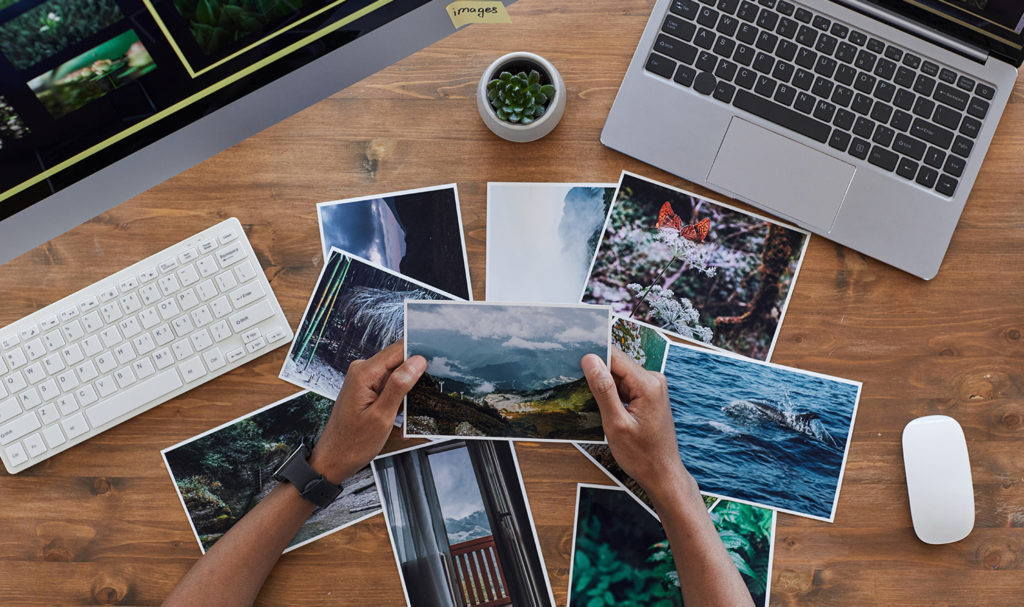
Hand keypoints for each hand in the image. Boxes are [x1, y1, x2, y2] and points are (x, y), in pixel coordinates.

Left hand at [309, 340, 425, 483]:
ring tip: (416, 400)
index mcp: (364, 373)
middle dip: (416, 369)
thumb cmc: (353, 442)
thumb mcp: (382, 416)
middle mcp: (361, 371)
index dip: (419, 353)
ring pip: (395, 370)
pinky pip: (389, 381)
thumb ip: (399, 386)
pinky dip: (400, 390)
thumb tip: (417, 362)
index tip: (437, 361)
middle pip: (398, 358)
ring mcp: (363, 379)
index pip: (398, 349)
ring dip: (408, 382)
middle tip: (431, 385)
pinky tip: (404, 405)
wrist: (335, 458)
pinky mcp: (366, 387)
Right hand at [581, 348, 694, 502]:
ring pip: (620, 375)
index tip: (574, 367)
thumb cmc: (642, 455)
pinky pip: (626, 385)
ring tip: (598, 407)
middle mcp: (654, 380)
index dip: (592, 359)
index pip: (614, 357)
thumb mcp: (616, 424)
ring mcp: (653, 387)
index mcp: (648, 384)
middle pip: (617, 365)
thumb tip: (590, 361)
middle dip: (598, 375)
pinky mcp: (650, 395)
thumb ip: (603, 390)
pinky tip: (608, 410)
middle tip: (582, 393)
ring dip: (605, 387)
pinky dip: (614, 394)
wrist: (662, 474)